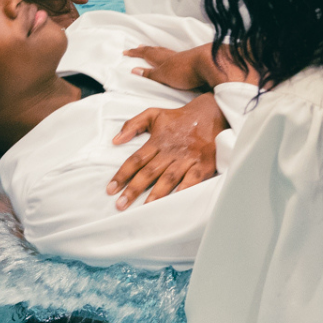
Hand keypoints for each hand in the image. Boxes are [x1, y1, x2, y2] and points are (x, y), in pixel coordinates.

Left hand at [107, 93, 224, 209]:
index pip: (135, 160)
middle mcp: (170, 151)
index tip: (111, 189)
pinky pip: (192, 179)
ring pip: (168, 178)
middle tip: (121, 204)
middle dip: (133, 189)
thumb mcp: (153, 114)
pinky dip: (184, 190)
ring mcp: (187, 159)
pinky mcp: (202, 165)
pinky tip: (175, 201)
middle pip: (149, 172)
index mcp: (157, 141)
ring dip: (156, 194)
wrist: (211, 113)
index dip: (122, 175)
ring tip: (144, 208)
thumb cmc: (179, 118)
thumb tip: (115, 140)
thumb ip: (132, 125)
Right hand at [125, 45, 212, 90]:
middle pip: (157, 51)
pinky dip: (172, 56)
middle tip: (139, 46)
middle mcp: (173, 56)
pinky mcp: (194, 62)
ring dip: (160, 51)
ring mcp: (184, 58)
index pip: (147, 54)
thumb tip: (135, 69)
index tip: (126, 51)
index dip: (136, 53)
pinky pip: (178, 57)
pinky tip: (177, 58)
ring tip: (155, 49)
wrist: (210, 65)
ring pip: (168, 52)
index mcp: (164, 60)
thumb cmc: (188, 71)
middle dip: (147, 49)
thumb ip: (151, 74)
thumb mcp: (164, 76)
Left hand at [127, 44, 255, 89]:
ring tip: (129, 50)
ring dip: (141, 52)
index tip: (160, 49)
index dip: (168, 52)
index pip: (178, 54)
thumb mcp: (227, 74)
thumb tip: (245, 82)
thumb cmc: (227, 71)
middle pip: (162, 50)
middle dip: (150, 48)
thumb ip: (230, 77)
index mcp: (194, 58)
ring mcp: (176, 63)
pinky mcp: (170, 73)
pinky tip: (133, 68)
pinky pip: (153, 70)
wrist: (221, 66)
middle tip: (137, 45)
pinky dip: (143, 69)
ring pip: (153, 54)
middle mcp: (183, 58)